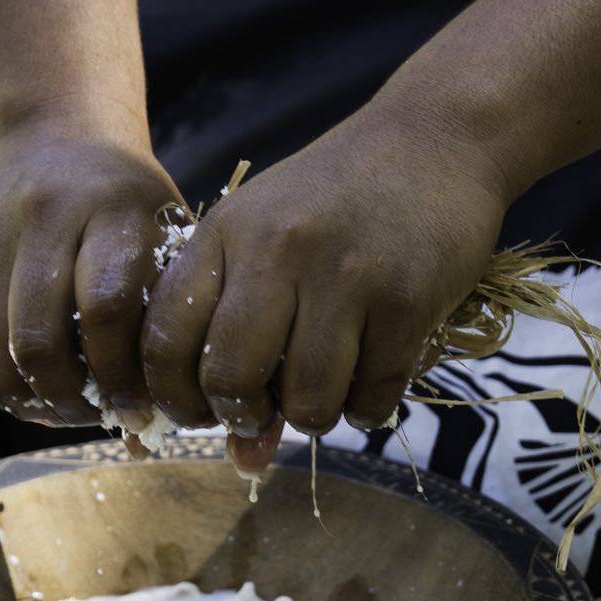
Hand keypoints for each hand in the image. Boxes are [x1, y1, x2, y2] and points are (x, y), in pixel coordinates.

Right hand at [0, 116, 181, 430]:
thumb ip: (166, 318)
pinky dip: (10, 380)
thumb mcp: (166, 237)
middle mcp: (41, 217)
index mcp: (109, 209)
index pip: (104, 308)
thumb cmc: (130, 205)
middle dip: (70, 399)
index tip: (138, 410)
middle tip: (99, 416)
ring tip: (68, 411)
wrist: (57, 132)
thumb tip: (148, 426)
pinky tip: (42, 387)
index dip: (119, 374)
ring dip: (33, 400)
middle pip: (38, 339)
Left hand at [139, 108, 510, 472]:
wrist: (436, 137)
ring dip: (313, 418)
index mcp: (224, 233)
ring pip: (306, 400)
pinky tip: (371, 381)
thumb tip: (244, 463)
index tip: (201, 412)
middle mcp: (276, 250)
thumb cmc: (336, 201)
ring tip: (325, 394)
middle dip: (243, 416)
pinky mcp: (406, 298)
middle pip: (230, 378)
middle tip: (264, 411)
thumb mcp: (269, 245)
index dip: (174, 398)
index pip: (163, 339)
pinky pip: (373, 396)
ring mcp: (345, 274)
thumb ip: (240, 340)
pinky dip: (368, 410)